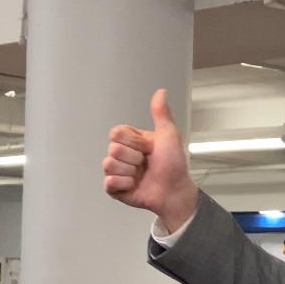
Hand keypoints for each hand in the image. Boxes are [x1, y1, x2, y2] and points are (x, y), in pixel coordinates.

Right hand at [103, 89, 198, 232]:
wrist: (175, 191)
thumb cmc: (174, 164)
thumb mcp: (169, 136)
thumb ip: (161, 114)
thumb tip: (161, 92)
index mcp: (131, 141)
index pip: (116, 133)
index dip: (134, 142)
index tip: (149, 148)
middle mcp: (122, 155)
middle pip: (113, 149)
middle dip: (134, 157)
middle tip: (146, 163)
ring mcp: (117, 171)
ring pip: (109, 165)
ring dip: (130, 172)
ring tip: (141, 175)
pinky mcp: (115, 188)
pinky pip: (109, 182)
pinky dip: (125, 185)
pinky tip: (135, 186)